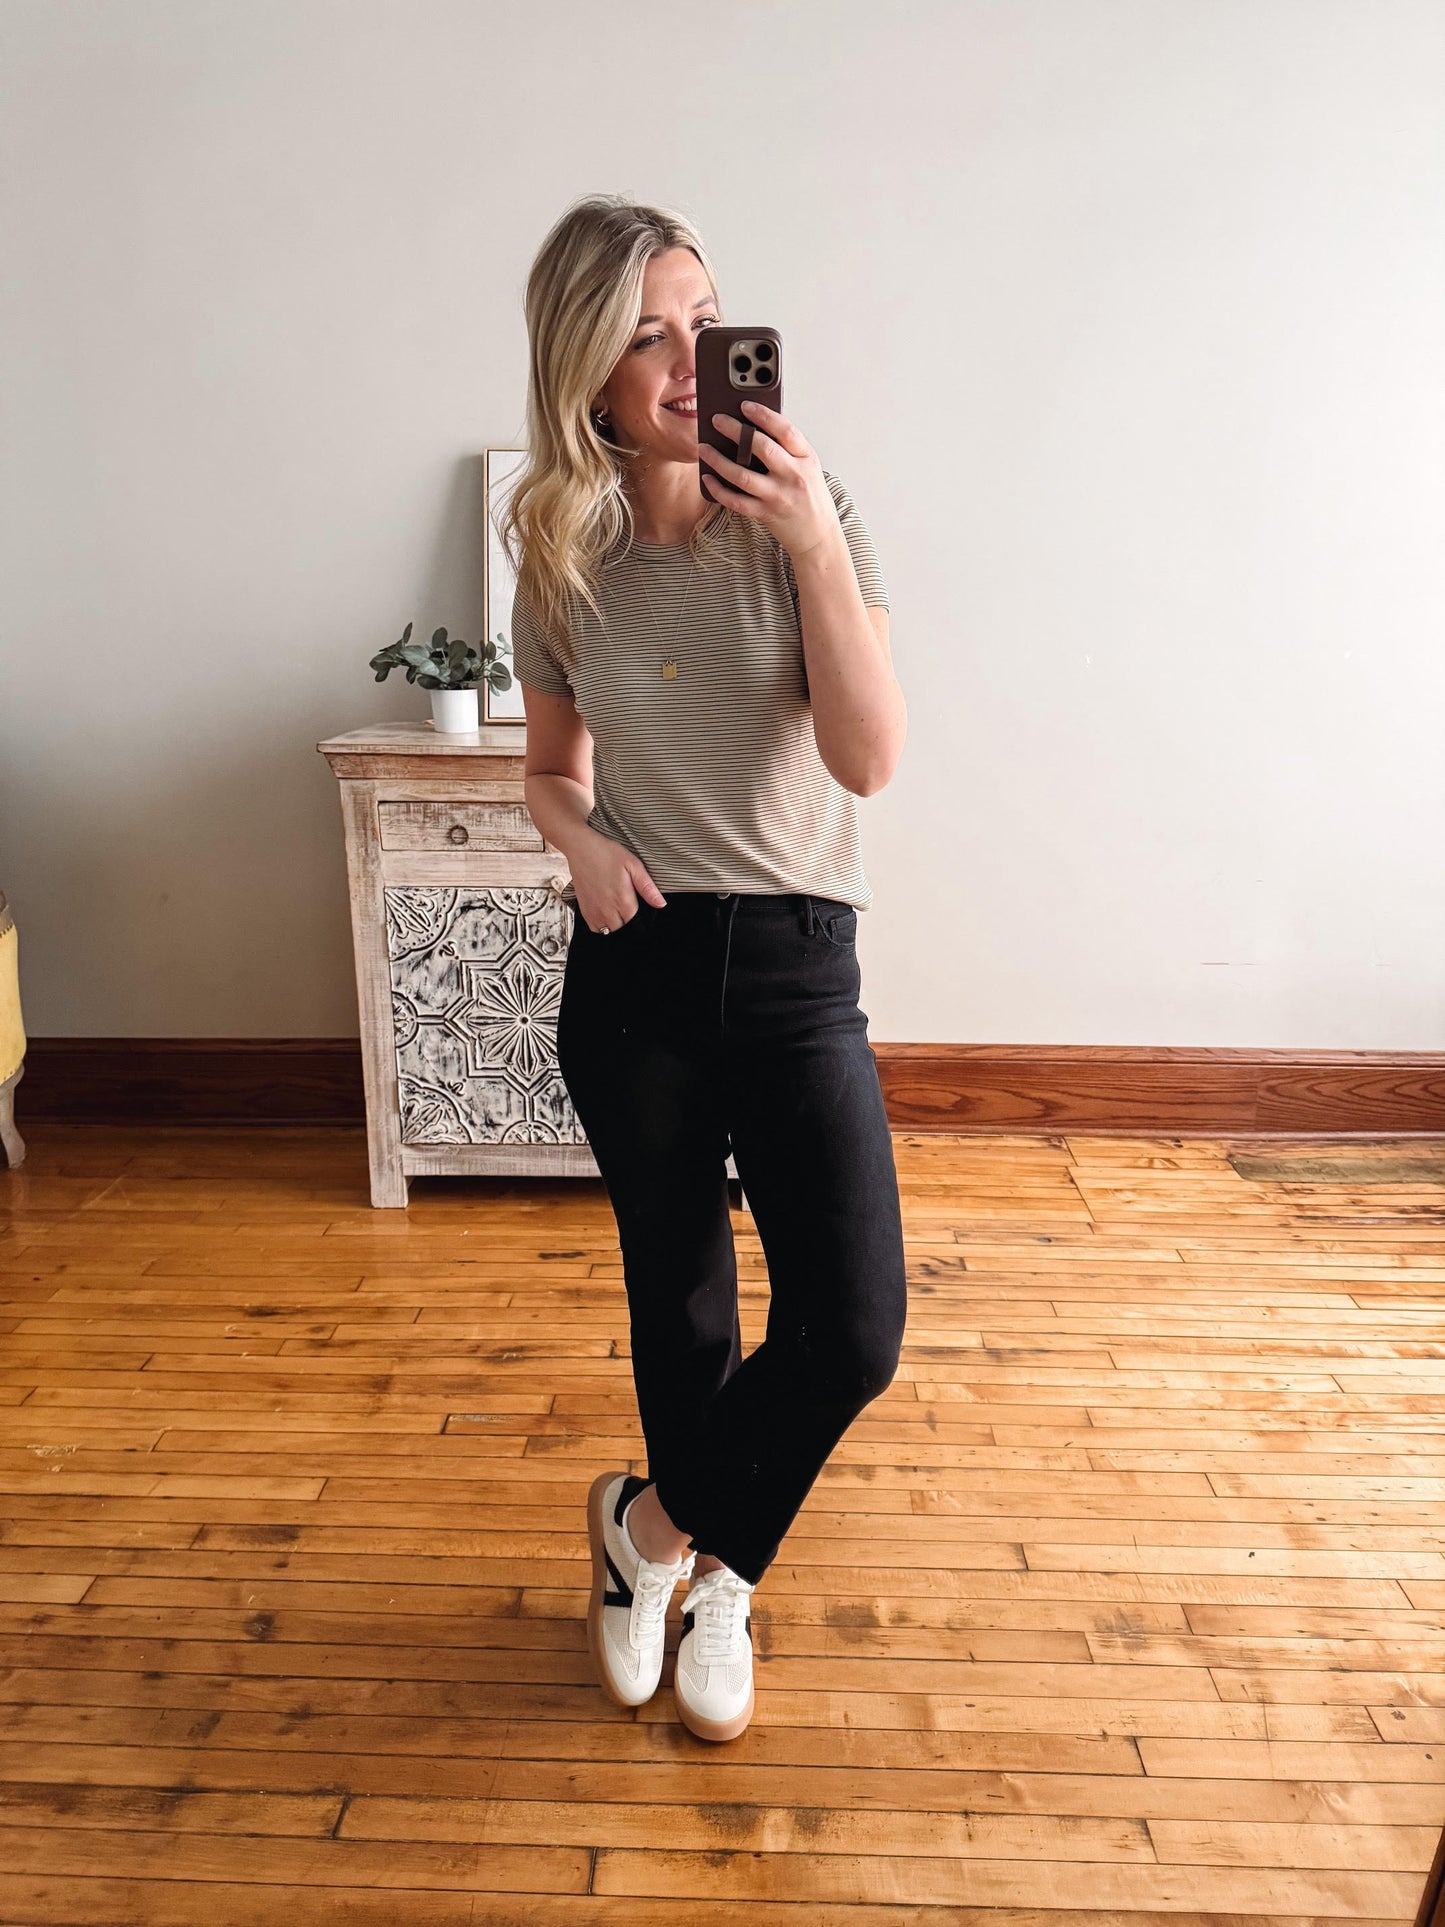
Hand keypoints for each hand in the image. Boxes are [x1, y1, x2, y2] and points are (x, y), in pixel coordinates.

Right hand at [569, 831, 665, 932]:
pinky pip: (595, 928)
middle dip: (627, 919)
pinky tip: (605, 911)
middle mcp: (608, 911)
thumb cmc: (607, 853)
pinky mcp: (584, 910)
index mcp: (624, 901)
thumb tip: (661, 904)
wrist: (581, 848)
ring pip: (609, 930)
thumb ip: (648, 888)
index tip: (637, 904)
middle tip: (626, 902)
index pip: (637, 922)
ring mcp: (594, 912)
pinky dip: (601, 925)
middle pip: (623, 927)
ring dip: (615, 923)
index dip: (640, 915)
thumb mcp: (634, 865)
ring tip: (616, 907)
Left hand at [699, 399, 839, 561]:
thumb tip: (751, 427)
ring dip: (718, 460)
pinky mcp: (766, 514)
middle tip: (717, 419)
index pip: (785, 430)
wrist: (818, 534)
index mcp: (806, 458)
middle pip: (761, 447)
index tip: (745, 405)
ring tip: (704, 448)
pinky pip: (736, 501)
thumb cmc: (809, 495)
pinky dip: (718, 489)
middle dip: (735, 430)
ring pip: (743, 475)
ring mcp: (779, 496)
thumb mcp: (807, 467)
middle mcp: (794, 476)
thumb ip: (787, 449)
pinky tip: (707, 478)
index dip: (764, 415)